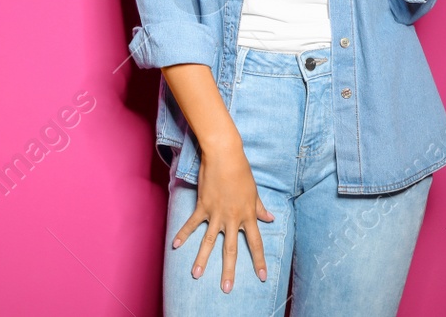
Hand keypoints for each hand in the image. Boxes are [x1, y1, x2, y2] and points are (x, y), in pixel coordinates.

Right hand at [172, 141, 272, 291]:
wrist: (224, 156)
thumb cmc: (241, 171)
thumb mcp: (254, 192)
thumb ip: (260, 208)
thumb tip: (269, 218)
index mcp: (247, 215)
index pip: (256, 243)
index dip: (259, 261)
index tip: (262, 277)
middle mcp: (232, 218)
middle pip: (231, 249)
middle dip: (229, 270)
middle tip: (226, 288)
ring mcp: (216, 214)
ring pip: (209, 241)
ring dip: (202, 259)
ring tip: (196, 275)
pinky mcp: (203, 206)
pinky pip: (192, 224)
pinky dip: (183, 234)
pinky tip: (176, 245)